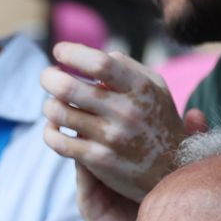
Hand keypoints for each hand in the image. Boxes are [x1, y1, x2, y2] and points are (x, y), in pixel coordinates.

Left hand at [40, 43, 200, 208]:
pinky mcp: (98, 160)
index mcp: (139, 88)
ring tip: (53, 104)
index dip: (72, 54)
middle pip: (69, 88)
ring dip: (49, 105)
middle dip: (50, 78)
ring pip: (59, 114)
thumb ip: (126, 68)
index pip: (100, 64)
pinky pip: (58, 142)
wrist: (173, 169)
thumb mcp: (154, 88)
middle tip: (47, 77)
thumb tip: (94, 56)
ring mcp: (111, 137)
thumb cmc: (156, 120)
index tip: (59, 51)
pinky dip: (49, 132)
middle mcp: (125, 111)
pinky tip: (53, 128)